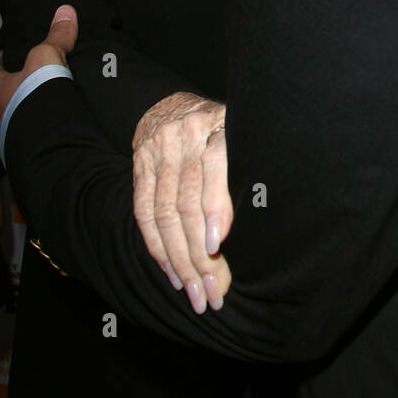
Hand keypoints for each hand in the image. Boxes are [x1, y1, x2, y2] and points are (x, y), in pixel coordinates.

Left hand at [0, 5, 77, 146]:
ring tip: (43, 106)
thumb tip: (65, 13)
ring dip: (22, 113)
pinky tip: (51, 129)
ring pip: (10, 120)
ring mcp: (7, 138)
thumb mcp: (48, 59)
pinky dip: (35, 133)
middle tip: (28, 80)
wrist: (49, 147)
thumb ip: (57, 37)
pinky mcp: (24, 153)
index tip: (5, 54)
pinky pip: (26, 139)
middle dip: (12, 89)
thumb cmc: (36, 103)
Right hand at [132, 92, 232, 312]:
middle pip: (186, 201)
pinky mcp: (139, 165)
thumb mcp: (242, 137)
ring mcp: (158, 150)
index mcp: (219, 125)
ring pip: (164, 213)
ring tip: (195, 292)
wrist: (174, 105)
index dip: (215, 208)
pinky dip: (157, 247)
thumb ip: (245, 170)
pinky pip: (144, 213)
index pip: (214, 167)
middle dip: (198, 252)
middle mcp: (186, 136)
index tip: (217, 246)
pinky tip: (171, 272)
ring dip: (178, 259)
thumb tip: (258, 226)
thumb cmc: (222, 130)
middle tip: (214, 291)